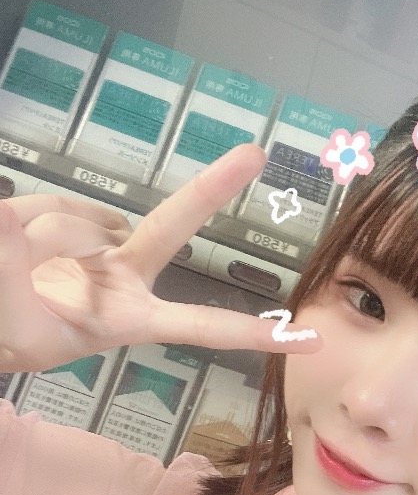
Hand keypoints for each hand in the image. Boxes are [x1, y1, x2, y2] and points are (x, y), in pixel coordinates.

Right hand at [0, 145, 320, 372]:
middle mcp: (123, 274)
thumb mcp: (20, 331)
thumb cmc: (7, 338)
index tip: (309, 341)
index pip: (201, 327)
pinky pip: (40, 206)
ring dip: (33, 243)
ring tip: (13, 274)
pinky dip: (19, 222)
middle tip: (256, 154)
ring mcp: (94, 240)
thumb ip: (17, 276)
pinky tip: (14, 242)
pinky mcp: (60, 213)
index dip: (252, 335)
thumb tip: (12, 216)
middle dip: (212, 190)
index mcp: (129, 319)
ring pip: (68, 223)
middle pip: (172, 227)